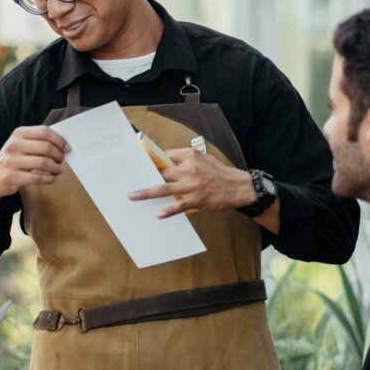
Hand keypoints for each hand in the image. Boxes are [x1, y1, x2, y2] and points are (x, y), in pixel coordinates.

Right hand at [0, 126, 69, 197]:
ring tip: (58, 171)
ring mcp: (11, 161)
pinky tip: (52, 178)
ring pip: (43, 163)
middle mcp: (13, 145)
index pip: (45, 132)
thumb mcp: (21, 145)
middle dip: (59, 155)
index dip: (60, 140)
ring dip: (55, 168)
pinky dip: (49, 179)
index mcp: (18, 133)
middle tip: (61, 161)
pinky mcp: (11, 177)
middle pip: (46, 147)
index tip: (67, 149)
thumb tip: (63, 144)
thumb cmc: (13, 160)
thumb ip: (38, 141)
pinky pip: (37, 178)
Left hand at [129, 148, 254, 217]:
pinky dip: (167, 211)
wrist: (239, 187)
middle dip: (144, 175)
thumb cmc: (219, 173)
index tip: (138, 160)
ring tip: (134, 196)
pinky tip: (158, 214)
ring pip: (163, 189)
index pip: (164, 155)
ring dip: (146, 192)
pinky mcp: (196, 200)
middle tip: (129, 178)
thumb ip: (185, 160)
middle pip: (160, 171)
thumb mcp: (203, 159)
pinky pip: (177, 206)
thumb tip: (166, 163)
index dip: (150, 158)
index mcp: (190, 155)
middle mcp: (189, 168)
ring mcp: (191, 185)